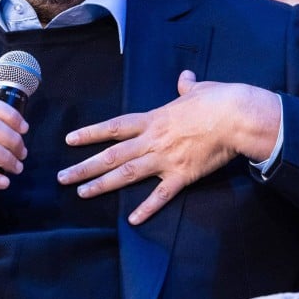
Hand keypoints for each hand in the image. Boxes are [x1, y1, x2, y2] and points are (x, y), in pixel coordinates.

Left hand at [57, 70, 279, 224]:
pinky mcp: (182, 175)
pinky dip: (146, 208)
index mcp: (154, 119)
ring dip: (102, 185)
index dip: (90, 134)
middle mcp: (152, 140)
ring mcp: (165, 159)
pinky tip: (132, 221)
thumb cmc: (218, 100)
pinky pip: (161, 195)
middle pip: (111, 155)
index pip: (114, 127)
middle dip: (84, 167)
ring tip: (82, 193)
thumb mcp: (198, 90)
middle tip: (62, 177)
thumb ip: (187, 87)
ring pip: (126, 175)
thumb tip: (185, 78)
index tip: (69, 140)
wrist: (236, 117)